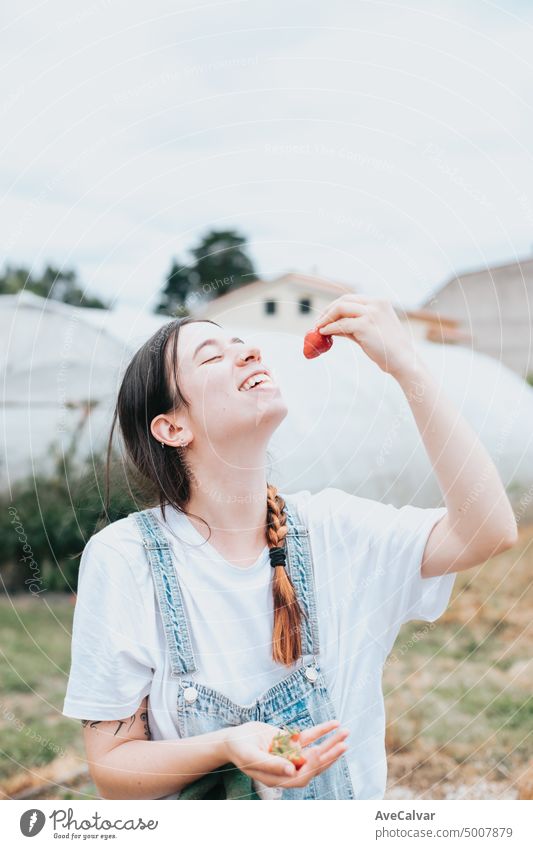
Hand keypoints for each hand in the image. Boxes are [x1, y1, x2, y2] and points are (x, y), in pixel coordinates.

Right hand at [222, 719, 348, 788]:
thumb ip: (270, 764)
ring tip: (345, 733)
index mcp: (279, 778)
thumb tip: (291, 770)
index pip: (301, 777)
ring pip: (315, 750)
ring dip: (331, 743)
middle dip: (330, 755)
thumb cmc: (239, 749)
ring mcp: (291, 755)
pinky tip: (334, 724)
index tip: (316, 752)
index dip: (311, 767)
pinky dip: (322, 731)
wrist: (233, 738)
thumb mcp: (251, 757)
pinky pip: (310, 737)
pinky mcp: (291, 742)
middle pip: (314, 765)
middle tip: (344, 745)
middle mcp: (288, 768)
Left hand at [315, 294, 420, 377]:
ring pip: (340, 309)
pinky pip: (341, 325)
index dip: (335, 307)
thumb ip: (352, 326)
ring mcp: (371, 313)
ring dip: (326, 318)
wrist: (403, 361)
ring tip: (318, 328)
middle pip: (344, 300)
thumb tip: (332, 326)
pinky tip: (324, 333)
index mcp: (380, 302)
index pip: (351, 299)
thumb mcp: (370, 332)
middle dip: (328, 310)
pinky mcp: (365, 325)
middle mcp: (376, 304)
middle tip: (318, 322)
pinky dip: (330, 328)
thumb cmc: (388, 349)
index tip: (325, 316)